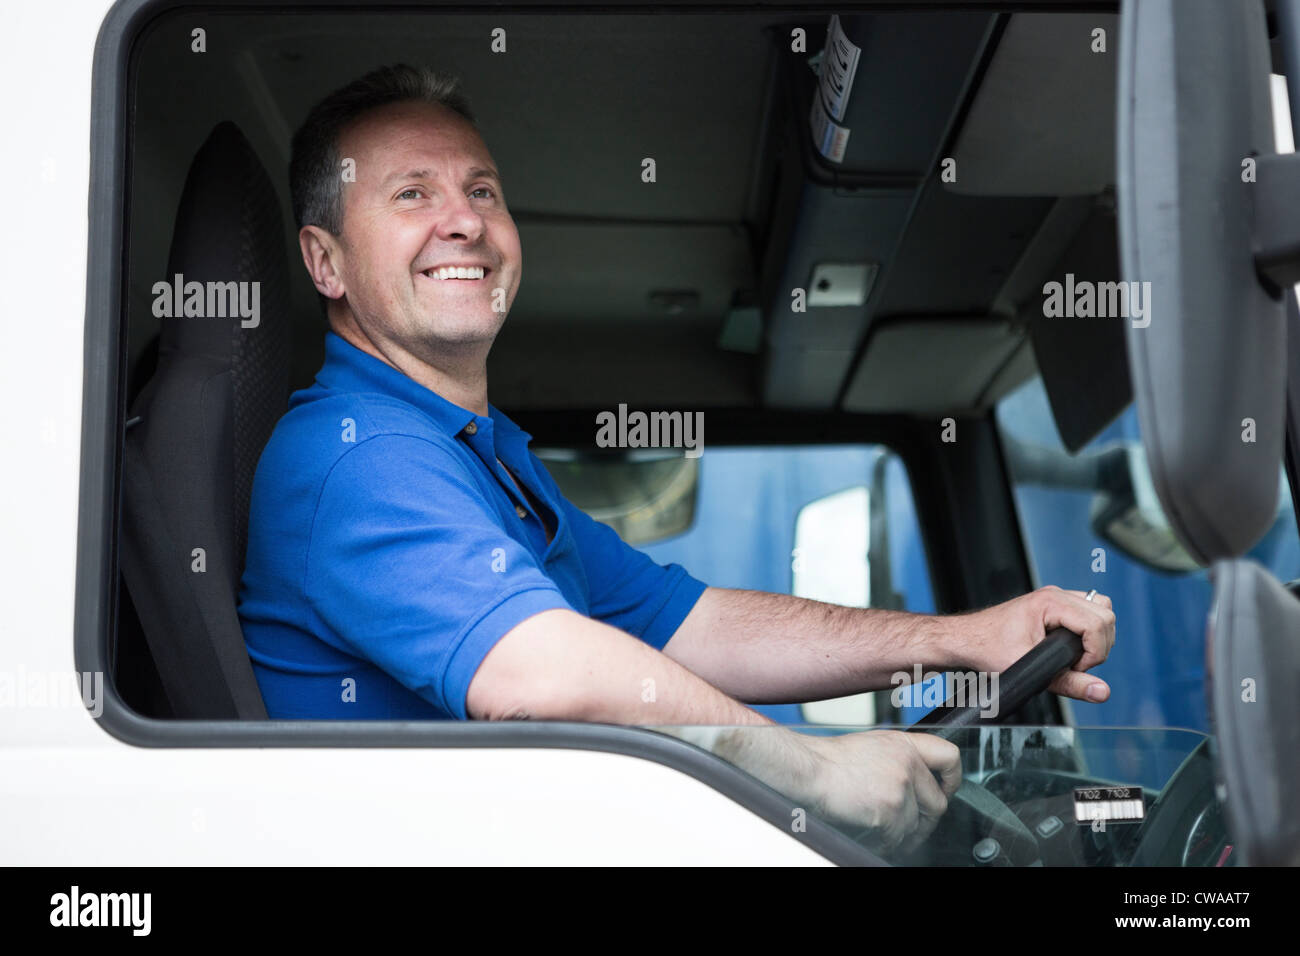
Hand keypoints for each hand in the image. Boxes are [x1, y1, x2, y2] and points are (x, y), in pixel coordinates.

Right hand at [803, 729, 961, 855]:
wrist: (808, 770)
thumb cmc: (829, 761)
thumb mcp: (873, 746)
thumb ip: (900, 760)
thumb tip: (916, 783)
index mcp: (904, 745)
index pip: (949, 757)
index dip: (953, 779)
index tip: (945, 791)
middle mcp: (907, 764)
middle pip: (937, 803)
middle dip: (926, 822)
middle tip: (911, 829)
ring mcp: (900, 787)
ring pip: (916, 826)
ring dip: (901, 834)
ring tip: (880, 830)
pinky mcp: (890, 810)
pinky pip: (897, 838)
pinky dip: (885, 842)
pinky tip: (869, 832)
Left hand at [963, 585, 1115, 702]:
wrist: (967, 639)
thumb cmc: (988, 647)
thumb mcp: (1030, 669)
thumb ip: (1069, 682)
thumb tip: (1101, 691)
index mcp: (1049, 602)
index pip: (1098, 622)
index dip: (1095, 652)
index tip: (1077, 668)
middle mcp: (1055, 595)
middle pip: (1105, 614)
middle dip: (1099, 645)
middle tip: (1077, 664)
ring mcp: (1056, 598)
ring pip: (1100, 610)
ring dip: (1097, 637)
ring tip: (1075, 658)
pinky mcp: (1055, 605)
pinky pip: (1088, 612)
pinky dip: (1088, 632)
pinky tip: (1070, 648)